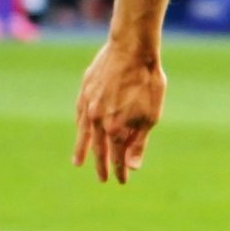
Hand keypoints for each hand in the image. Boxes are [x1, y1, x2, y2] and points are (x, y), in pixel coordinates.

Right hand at [73, 39, 165, 183]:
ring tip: (78, 162)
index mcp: (116, 128)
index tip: (121, 181)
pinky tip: (80, 131)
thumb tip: (132, 166)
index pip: (117, 157)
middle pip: (99, 148)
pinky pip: (79, 115)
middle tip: (102, 179)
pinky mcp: (85, 91)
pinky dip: (80, 127)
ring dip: (82, 149)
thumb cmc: (147, 82)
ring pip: (84, 133)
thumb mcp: (151, 115)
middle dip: (102, 164)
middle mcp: (98, 120)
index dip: (119, 170)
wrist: (131, 49)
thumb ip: (139, 141)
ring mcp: (88, 105)